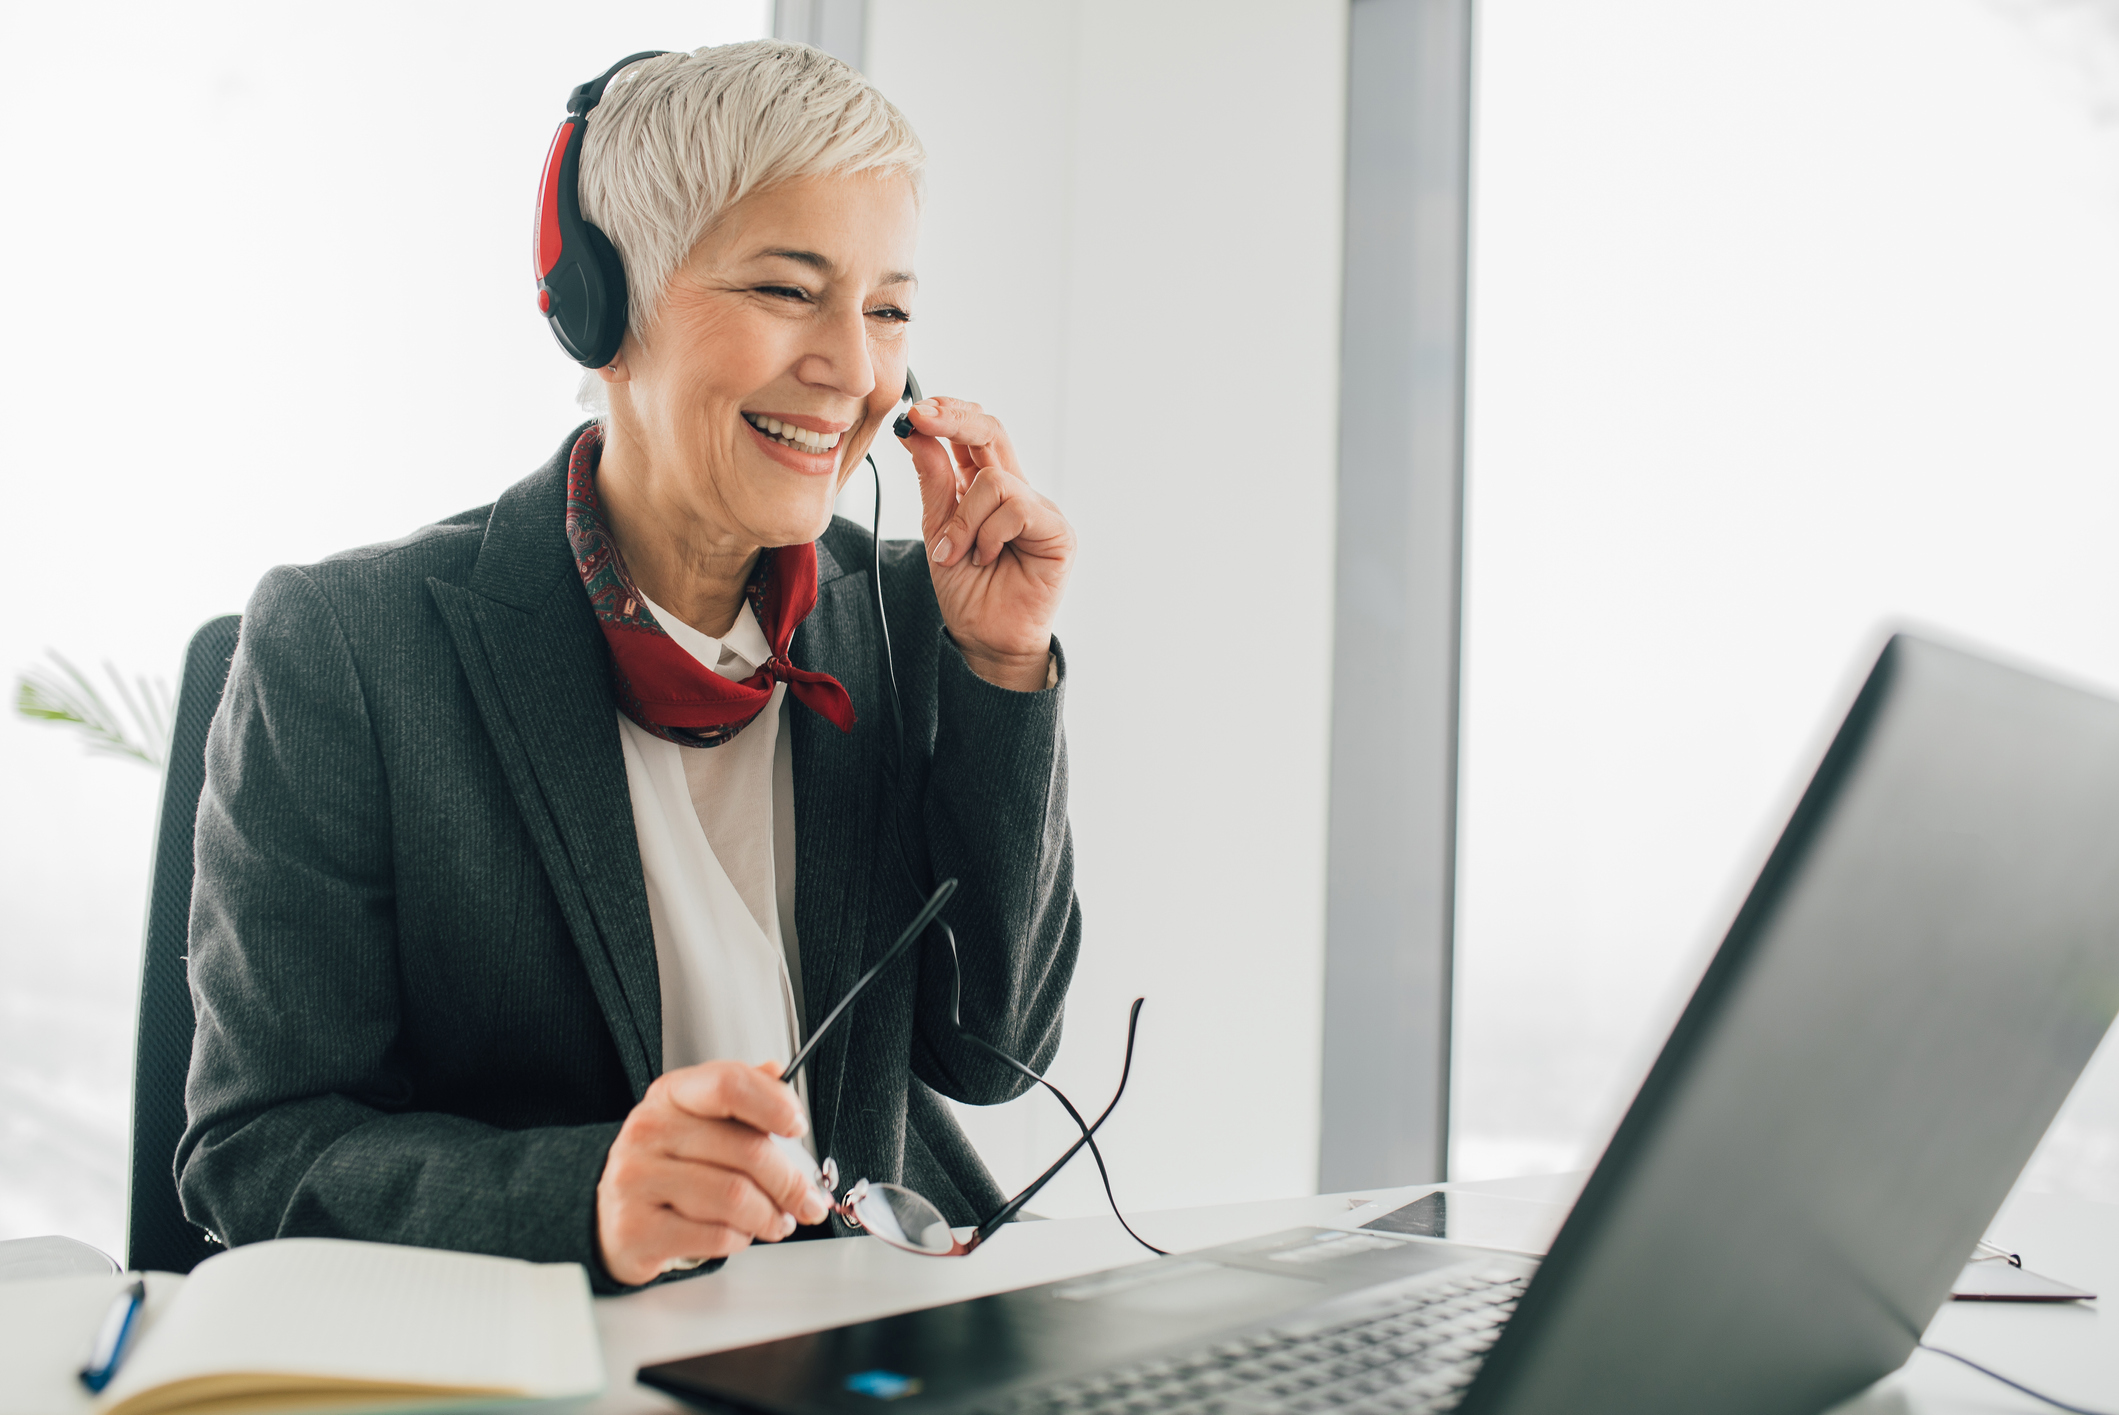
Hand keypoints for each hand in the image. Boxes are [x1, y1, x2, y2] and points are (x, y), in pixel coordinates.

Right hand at [595, 1060, 829, 1284]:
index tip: (797, 1126)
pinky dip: (740, 1239)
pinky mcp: (636, 1229)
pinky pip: (715, 1235)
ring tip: (776, 1220)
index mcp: (671, 1095)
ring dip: (769, 1216)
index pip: (728, 1084)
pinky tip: (738, 1234)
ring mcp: (636, 1179)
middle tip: (806, 1200)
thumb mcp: (698, 1120)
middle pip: (745, 1150)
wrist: (610, 1215)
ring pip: (735, 1197)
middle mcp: (648, 1131)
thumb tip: (778, 1073)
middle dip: (790, 1182)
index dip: (774, 1104)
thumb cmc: (666, 1166)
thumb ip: (742, 1096)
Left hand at [899, 398, 1074, 691]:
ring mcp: (1039, 509)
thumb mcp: (937, 531)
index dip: (947, 415)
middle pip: (992, 432)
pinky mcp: (1056, 531)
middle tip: (921, 416)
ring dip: (964, 517)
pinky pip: (1015, 507)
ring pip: (994, 479)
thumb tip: (917, 431)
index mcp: (987, 490)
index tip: (914, 412)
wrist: (987, 640)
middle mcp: (1016, 492)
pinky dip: (988, 534)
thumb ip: (933, 482)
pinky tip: (986, 559)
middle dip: (954, 419)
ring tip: (958, 554)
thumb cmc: (968, 592)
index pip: (973, 434)